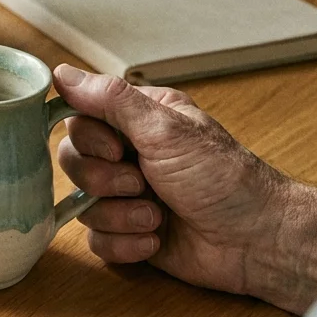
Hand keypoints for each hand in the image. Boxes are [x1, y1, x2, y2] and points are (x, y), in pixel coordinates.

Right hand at [51, 66, 288, 304]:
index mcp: (137, 121)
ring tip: (157, 217)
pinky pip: (96, 240)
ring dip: (120, 216)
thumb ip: (111, 100)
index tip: (119, 150)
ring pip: (82, 206)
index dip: (89, 140)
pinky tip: (155, 238)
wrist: (256, 240)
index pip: (78, 119)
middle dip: (104, 181)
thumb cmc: (222, 178)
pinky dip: (125, 243)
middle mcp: (128, 155)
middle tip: (142, 184)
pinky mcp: (129, 233)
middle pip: (73, 163)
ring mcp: (127, 196)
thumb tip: (60, 72)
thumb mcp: (164, 129)